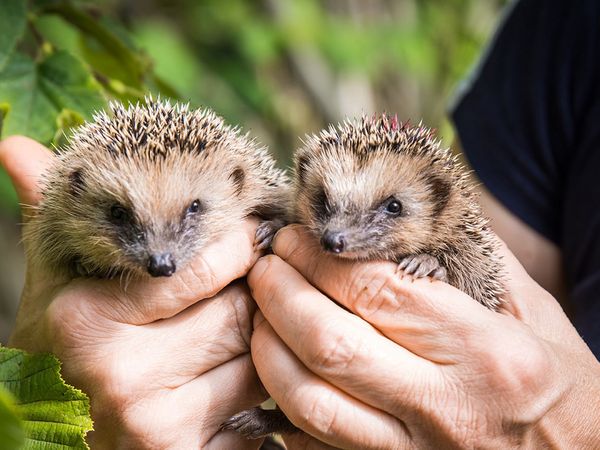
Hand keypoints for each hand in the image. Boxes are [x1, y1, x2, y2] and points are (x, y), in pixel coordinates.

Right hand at [1, 136, 266, 448]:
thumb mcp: (64, 277)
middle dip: (255, 296)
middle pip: (238, 313)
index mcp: (86, 316)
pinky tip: (240, 373)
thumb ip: (56, 215)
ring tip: (240, 331)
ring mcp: (153, 423)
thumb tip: (15, 146)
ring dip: (264, 340)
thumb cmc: (79, 339)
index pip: (199, 267)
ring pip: (258, 360)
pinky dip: (266, 385)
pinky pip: (262, 408)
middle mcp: (117, 373)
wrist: (70, 426)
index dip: (236, 248)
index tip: (248, 237)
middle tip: (255, 284)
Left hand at [248, 225, 599, 448]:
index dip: (321, 261)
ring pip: (313, 402)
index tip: (295, 240)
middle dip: (281, 297)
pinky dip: (286, 406)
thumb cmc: (560, 379)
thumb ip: (469, 257)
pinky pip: (320, 445)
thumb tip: (404, 216)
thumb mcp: (533, 309)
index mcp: (486, 351)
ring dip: (270, 350)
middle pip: (332, 344)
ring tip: (260, 314)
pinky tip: (279, 371)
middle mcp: (448, 407)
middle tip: (265, 267)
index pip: (377, 292)